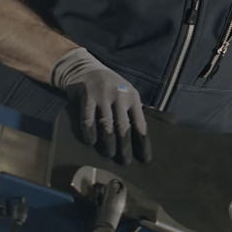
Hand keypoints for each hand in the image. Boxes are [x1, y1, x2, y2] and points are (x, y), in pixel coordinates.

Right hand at [51, 48, 148, 163]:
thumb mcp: (127, 92)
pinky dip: (89, 132)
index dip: (143, 142)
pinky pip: (88, 119)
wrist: (86, 69)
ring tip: (109, 155)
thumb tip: (144, 133)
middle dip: (126, 147)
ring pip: (107, 125)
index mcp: (133, 97)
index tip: (145, 159)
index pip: (140, 123)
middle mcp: (119, 96)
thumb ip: (134, 110)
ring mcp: (102, 96)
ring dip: (108, 142)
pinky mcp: (87, 97)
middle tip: (126, 162)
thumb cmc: (111, 85)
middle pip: (124, 126)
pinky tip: (90, 142)